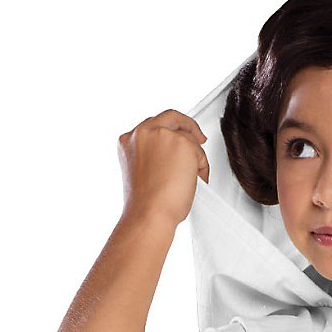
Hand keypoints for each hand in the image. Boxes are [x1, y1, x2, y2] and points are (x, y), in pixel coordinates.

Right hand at [117, 109, 209, 226]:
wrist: (149, 214)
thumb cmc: (145, 205)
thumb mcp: (140, 172)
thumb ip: (152, 156)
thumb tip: (171, 158)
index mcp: (129, 140)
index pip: (153, 124)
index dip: (169, 129)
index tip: (178, 134)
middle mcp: (143, 133)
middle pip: (171, 117)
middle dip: (188, 127)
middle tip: (199, 138)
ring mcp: (162, 135)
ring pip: (188, 138)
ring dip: (194, 158)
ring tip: (190, 180)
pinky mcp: (182, 143)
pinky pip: (199, 152)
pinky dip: (201, 168)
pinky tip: (194, 182)